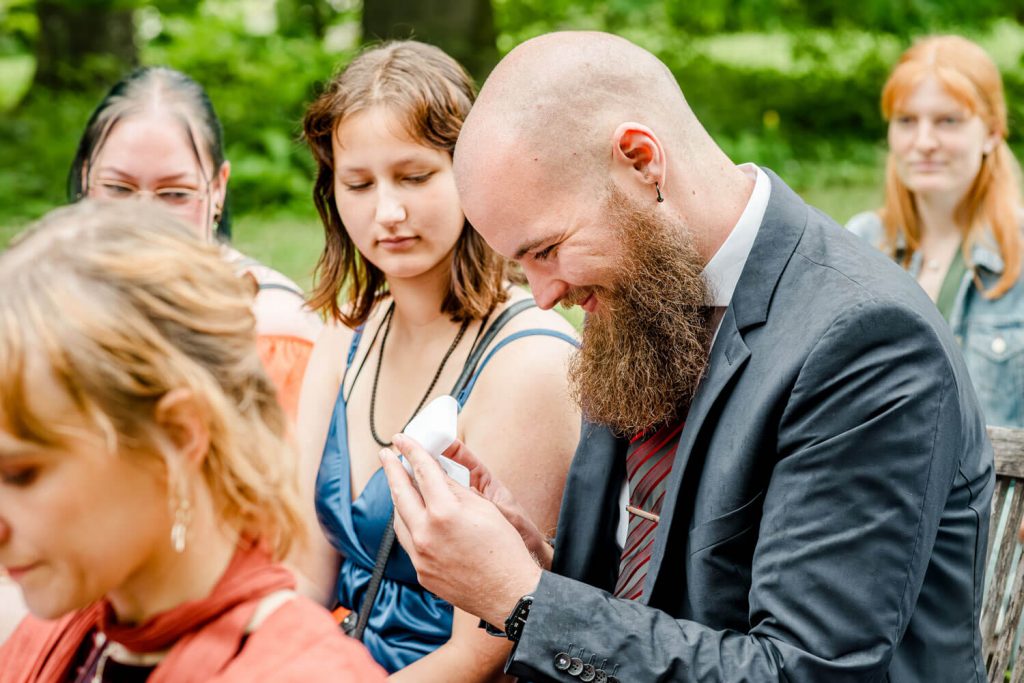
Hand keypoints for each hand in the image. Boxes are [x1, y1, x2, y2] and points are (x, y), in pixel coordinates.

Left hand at [380, 434, 542, 625]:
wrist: (510, 594)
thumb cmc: (504, 548)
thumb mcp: (484, 507)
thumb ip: (455, 489)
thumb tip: (436, 475)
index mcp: (444, 512)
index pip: (422, 472)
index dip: (411, 451)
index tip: (402, 439)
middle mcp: (426, 534)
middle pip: (401, 493)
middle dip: (392, 470)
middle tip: (386, 454)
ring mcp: (421, 556)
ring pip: (399, 519)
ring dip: (398, 498)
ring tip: (398, 483)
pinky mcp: (422, 573)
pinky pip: (407, 541)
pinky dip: (407, 523)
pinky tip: (411, 515)